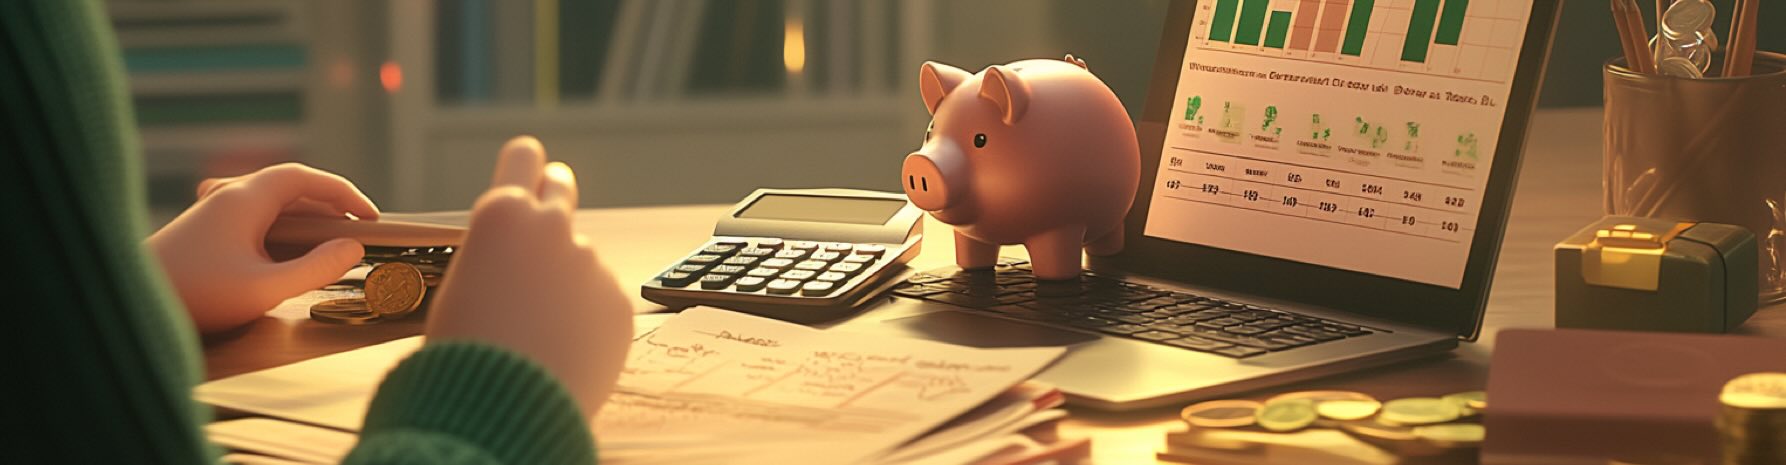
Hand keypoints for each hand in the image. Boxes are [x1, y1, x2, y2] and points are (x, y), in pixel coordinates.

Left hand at [147, 163, 380, 333]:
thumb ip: (316, 268)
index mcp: (245, 197)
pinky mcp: (204, 229)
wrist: (132, 300)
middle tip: (353, 232)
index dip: (343, 193)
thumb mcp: (266, 289)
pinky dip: (280, 227)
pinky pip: (253, 215)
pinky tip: (283, 251)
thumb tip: (352, 249)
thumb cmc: (196, 294)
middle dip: (326, 207)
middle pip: (288, 187)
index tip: (369, 217)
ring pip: (270, 202)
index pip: (305, 177)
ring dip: (303, 219)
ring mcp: (213, 211)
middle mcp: (228, 195)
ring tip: (326, 243)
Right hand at [424, 136, 633, 418]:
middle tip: (553, 199)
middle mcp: (553, 226)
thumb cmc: (467, 349)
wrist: (503, 402)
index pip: (522, 159)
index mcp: (503, 215)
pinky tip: (562, 349)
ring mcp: (592, 263)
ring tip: (536, 329)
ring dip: (565, 282)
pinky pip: (599, 304)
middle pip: (561, 188)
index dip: (526, 162)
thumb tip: (518, 261)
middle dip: (555, 191)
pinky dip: (586, 320)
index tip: (534, 161)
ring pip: (578, 262)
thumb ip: (497, 257)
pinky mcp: (618, 301)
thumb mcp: (464, 286)